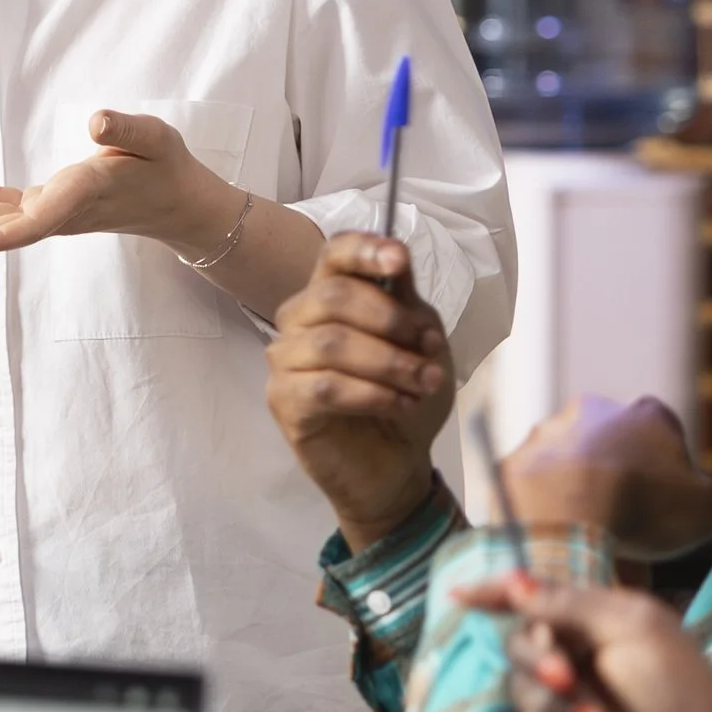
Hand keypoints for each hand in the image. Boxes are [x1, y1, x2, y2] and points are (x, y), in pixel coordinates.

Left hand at [0, 109, 233, 263]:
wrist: (174, 199)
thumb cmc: (165, 166)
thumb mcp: (154, 139)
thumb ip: (126, 130)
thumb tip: (95, 121)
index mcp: (80, 198)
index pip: (34, 225)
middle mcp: (58, 213)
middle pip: (0, 233)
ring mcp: (49, 212)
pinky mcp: (46, 204)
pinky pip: (1, 204)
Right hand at [265, 234, 453, 544]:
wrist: (396, 461)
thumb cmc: (403, 395)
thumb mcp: (421, 342)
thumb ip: (407, 303)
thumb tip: (397, 264)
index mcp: (331, 294)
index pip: (334, 254)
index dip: (364, 250)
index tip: (398, 261)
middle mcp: (299, 320)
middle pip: (331, 295)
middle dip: (390, 321)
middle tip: (428, 349)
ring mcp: (285, 360)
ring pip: (330, 344)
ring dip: (388, 363)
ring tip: (422, 384)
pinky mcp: (283, 401)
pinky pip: (324, 387)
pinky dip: (371, 394)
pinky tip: (399, 404)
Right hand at [454, 573, 711, 711]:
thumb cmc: (681, 688)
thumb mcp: (630, 628)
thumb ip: (566, 604)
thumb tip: (514, 581)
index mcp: (597, 619)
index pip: (534, 597)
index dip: (495, 594)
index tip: (460, 597)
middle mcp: (578, 656)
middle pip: (517, 644)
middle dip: (535, 659)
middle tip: (563, 676)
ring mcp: (570, 701)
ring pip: (519, 691)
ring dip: (553, 705)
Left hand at [501, 395, 711, 559]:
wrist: (563, 518)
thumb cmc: (642, 510)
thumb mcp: (708, 512)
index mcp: (647, 416)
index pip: (668, 438)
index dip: (670, 478)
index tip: (665, 513)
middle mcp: (594, 412)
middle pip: (617, 449)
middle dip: (621, 483)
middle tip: (625, 530)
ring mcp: (550, 434)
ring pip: (572, 465)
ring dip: (580, 494)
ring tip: (589, 540)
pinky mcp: (516, 461)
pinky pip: (535, 486)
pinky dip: (545, 508)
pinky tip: (555, 538)